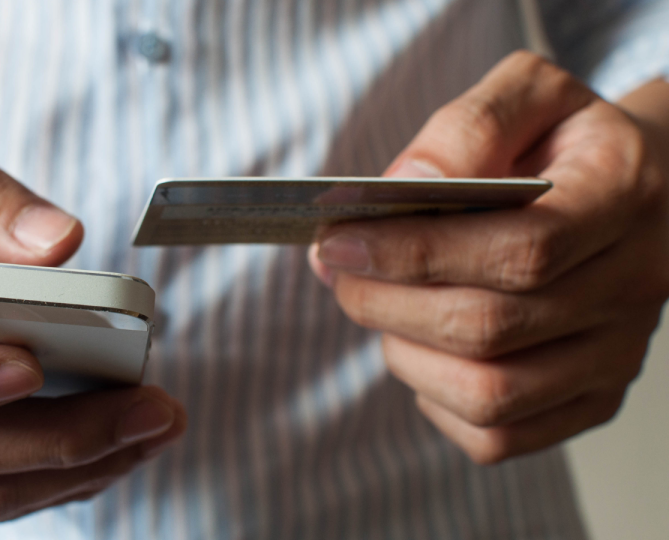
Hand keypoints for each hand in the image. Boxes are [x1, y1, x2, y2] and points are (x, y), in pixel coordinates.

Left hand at [309, 51, 668, 463]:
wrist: (638, 192)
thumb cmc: (565, 142)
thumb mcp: (528, 96)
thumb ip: (468, 127)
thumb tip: (406, 185)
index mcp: (622, 197)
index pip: (520, 249)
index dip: (415, 252)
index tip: (338, 241)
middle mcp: (633, 286)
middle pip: (490, 327)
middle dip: (386, 302)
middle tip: (338, 271)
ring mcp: (617, 355)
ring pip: (489, 393)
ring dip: (404, 352)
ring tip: (380, 305)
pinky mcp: (593, 399)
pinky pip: (499, 435)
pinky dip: (437, 401)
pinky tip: (424, 350)